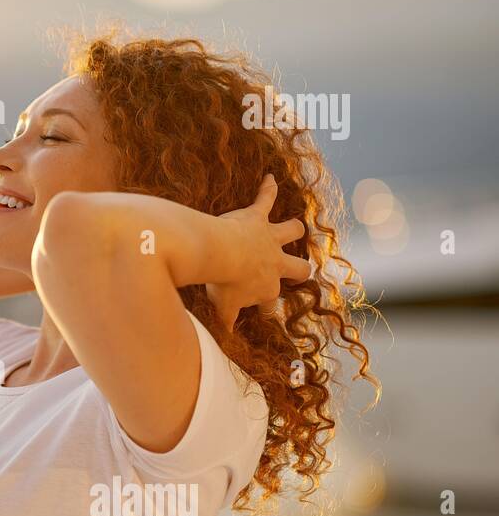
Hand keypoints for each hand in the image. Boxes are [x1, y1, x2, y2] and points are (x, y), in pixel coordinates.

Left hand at [206, 174, 311, 330]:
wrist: (216, 254)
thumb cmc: (219, 283)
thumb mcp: (222, 308)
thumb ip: (226, 322)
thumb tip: (226, 337)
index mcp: (268, 288)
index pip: (271, 303)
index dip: (265, 308)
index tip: (259, 312)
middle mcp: (276, 262)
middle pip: (299, 268)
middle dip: (298, 271)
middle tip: (295, 271)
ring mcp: (269, 238)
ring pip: (292, 231)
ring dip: (292, 229)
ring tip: (293, 227)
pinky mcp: (256, 217)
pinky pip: (265, 199)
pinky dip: (268, 188)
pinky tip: (268, 178)